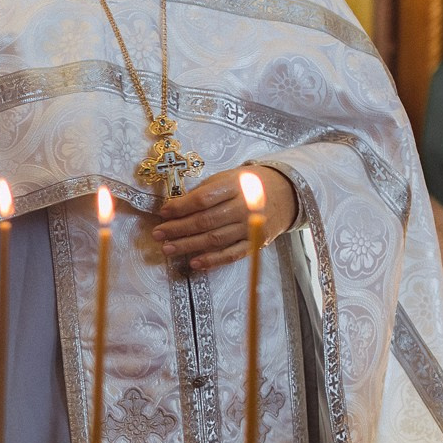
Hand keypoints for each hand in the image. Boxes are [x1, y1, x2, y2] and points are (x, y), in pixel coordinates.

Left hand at [152, 166, 297, 270]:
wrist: (284, 192)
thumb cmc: (245, 184)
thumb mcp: (225, 179)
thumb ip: (202, 192)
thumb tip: (174, 208)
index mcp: (235, 186)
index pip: (203, 199)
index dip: (181, 207)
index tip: (163, 212)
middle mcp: (245, 207)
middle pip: (206, 221)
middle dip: (179, 229)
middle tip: (158, 234)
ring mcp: (251, 227)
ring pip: (216, 239)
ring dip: (189, 246)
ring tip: (168, 249)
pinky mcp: (256, 243)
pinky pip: (232, 254)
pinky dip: (212, 260)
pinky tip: (194, 263)